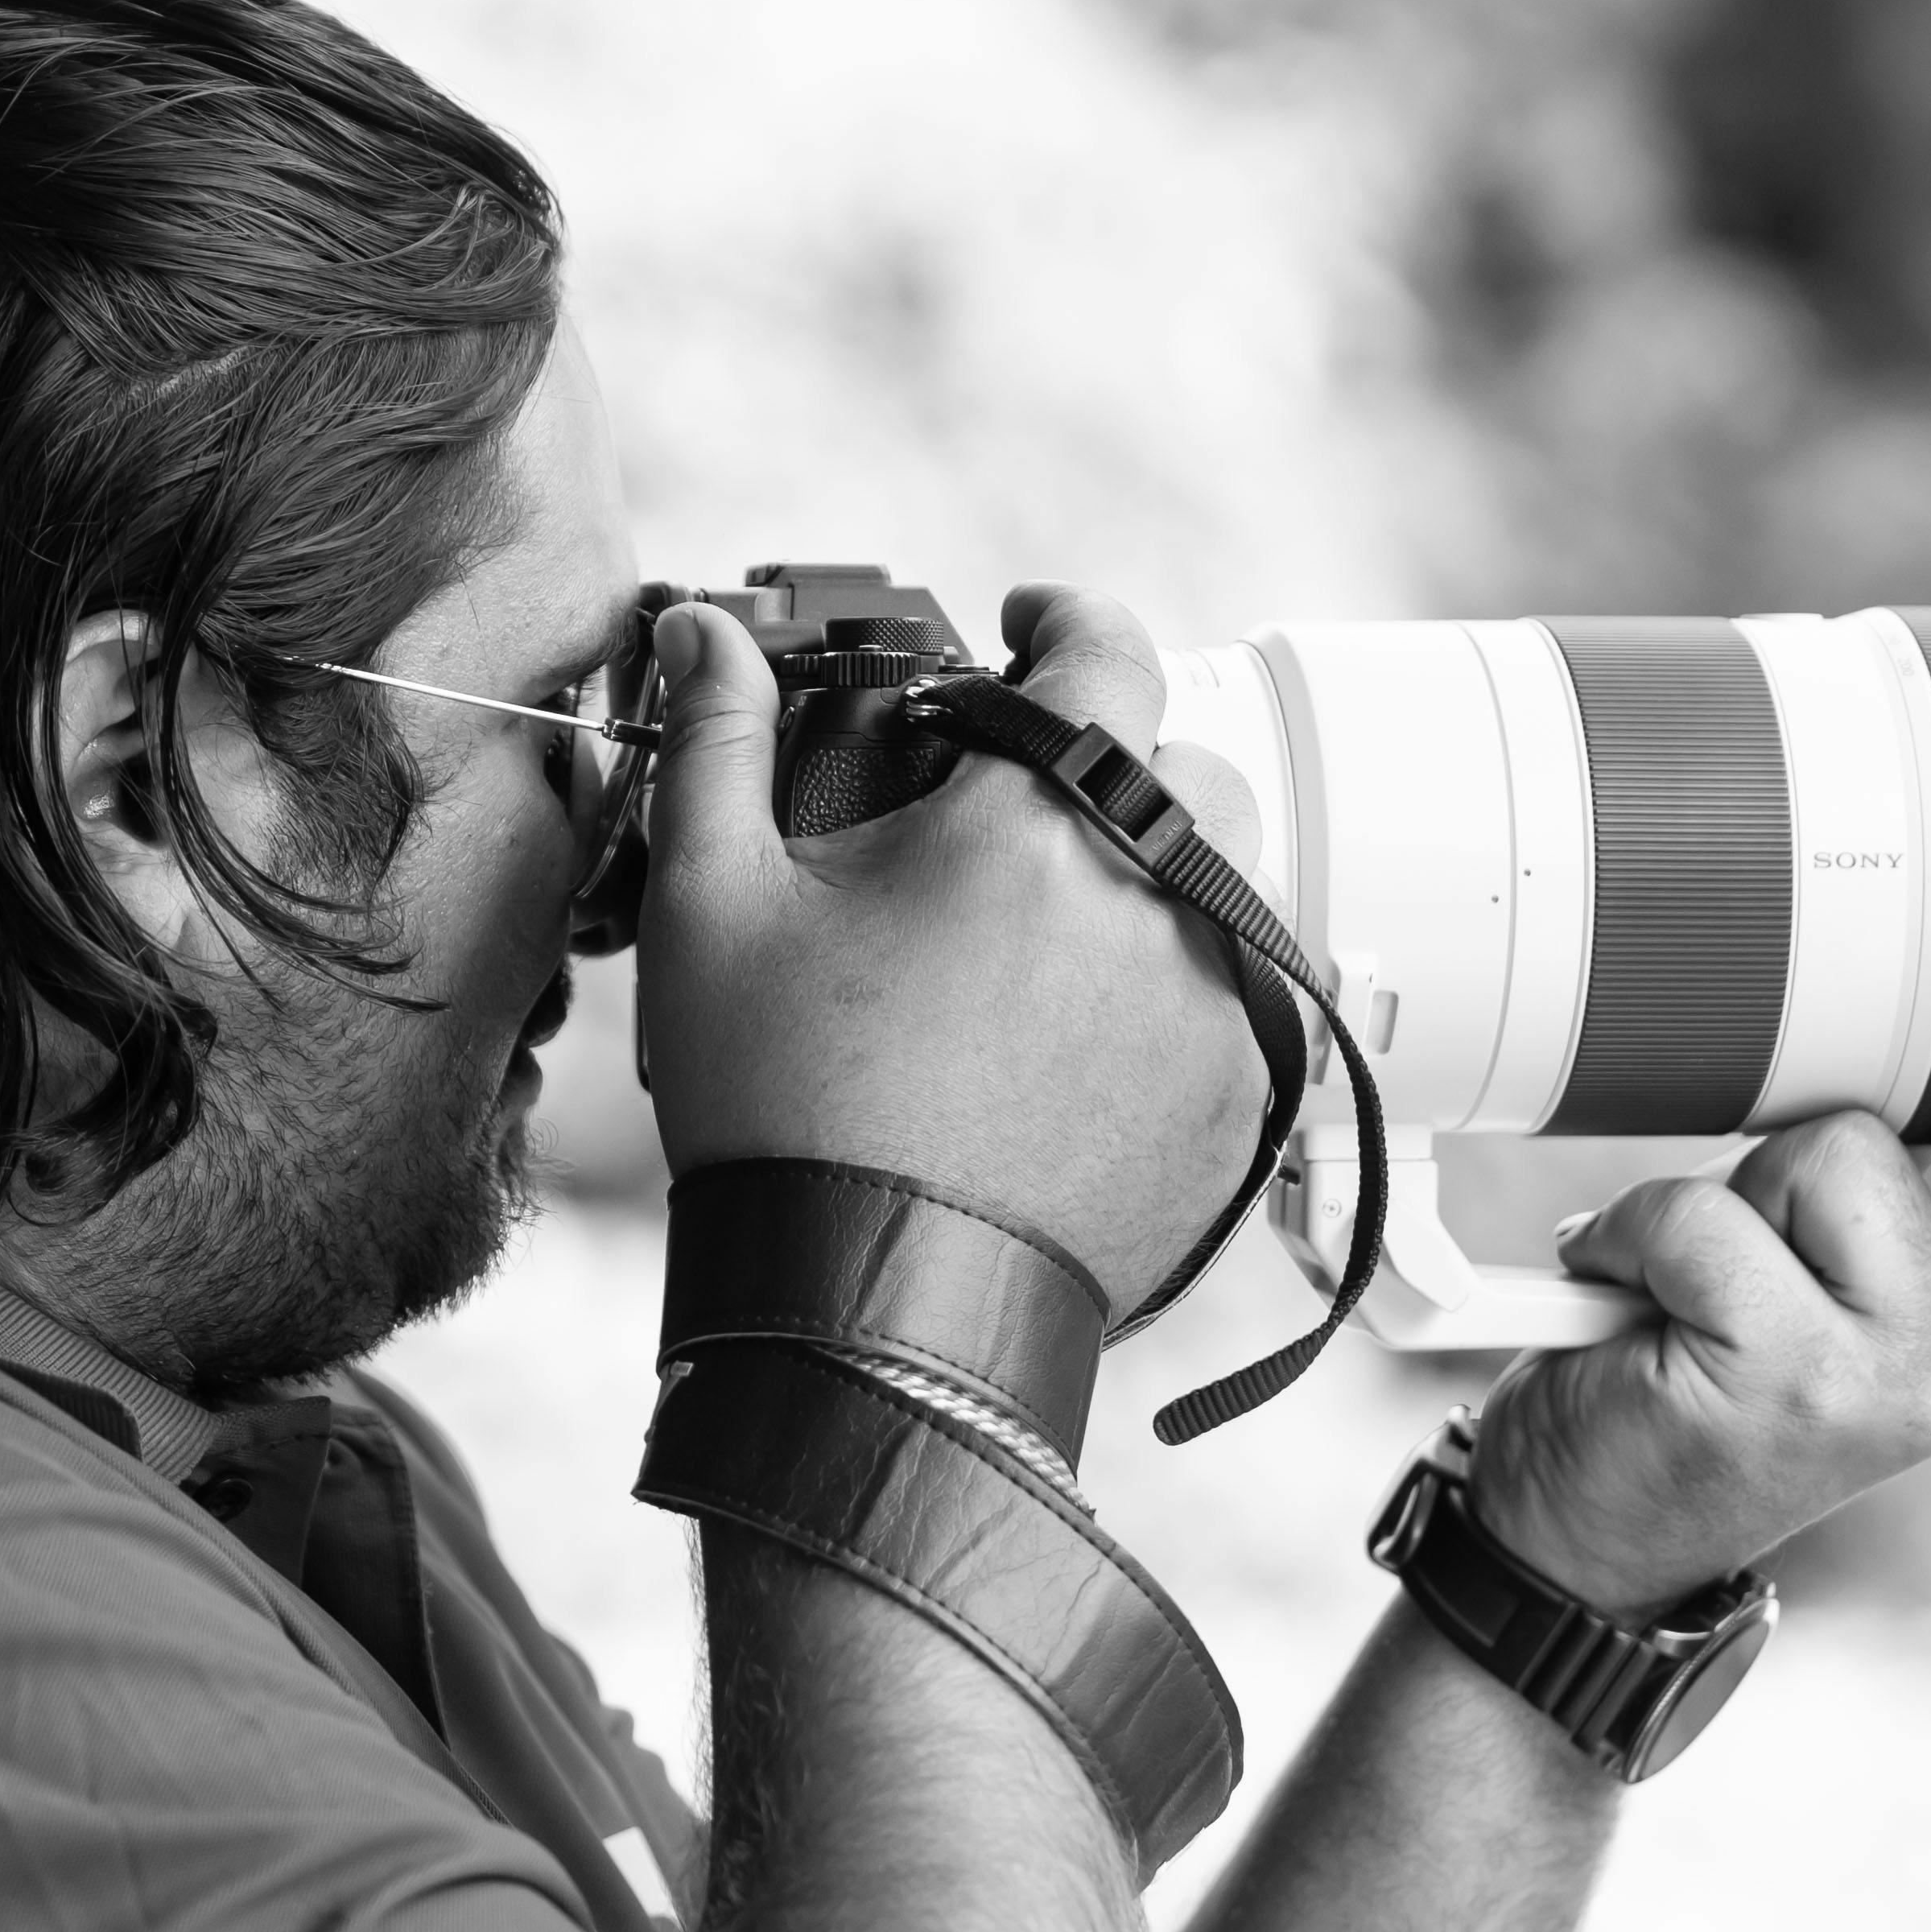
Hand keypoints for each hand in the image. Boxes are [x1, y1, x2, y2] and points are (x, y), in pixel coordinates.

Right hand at [635, 582, 1267, 1310]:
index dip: (1063, 616)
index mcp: (1039, 821)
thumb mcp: (712, 907)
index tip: (1026, 625)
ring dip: (1147, 883)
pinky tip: (1071, 1041)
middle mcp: (1157, 900)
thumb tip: (697, 637)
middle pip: (1182, 767)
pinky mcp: (1233, 1106)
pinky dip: (1168, 998)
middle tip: (1015, 817)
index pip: (1105, 649)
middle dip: (1108, 767)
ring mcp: (1212, 1009)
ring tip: (1044, 937)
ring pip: (1219, 888)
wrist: (865, 1315)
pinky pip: (1233, 1007)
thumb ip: (716, 744)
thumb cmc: (786, 1111)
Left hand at [1463, 842, 1930, 1612]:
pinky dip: (1638, 1230)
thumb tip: (1905, 1017)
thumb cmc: (1704, 1367)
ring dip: (1738, 1178)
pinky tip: (1627, 1296)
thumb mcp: (1835, 1279)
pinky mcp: (1792, 1384)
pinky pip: (1709, 1213)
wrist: (1586, 1531)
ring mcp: (1898, 1377)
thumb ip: (1902, 1187)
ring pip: (1835, 1151)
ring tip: (1696, 1265)